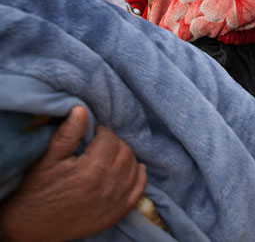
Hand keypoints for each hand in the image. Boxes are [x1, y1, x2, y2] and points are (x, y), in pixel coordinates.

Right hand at [0, 106, 146, 241]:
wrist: (33, 227)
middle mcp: (109, 184)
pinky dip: (139, 175)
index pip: (110, 138)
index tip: (93, 133)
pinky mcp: (118, 212)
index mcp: (92, 169)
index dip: (101, 132)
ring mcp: (116, 200)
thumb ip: (67, 134)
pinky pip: (140, 188)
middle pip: (124, 151)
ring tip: (110, 155)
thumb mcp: (46, 160)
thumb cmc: (37, 191)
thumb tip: (81, 109)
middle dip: (114, 143)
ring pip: (134, 166)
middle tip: (100, 144)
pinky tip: (132, 169)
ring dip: (126, 157)